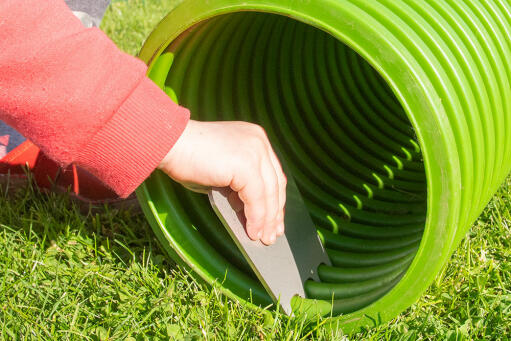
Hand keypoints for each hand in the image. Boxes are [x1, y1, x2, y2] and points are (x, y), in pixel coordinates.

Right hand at [158, 120, 286, 244]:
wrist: (170, 144)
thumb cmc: (188, 157)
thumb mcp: (221, 172)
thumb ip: (237, 186)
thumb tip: (248, 212)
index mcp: (255, 138)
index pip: (273, 174)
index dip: (275, 199)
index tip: (274, 219)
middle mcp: (259, 141)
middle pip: (275, 183)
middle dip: (274, 212)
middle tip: (272, 234)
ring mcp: (255, 151)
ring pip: (269, 193)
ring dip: (266, 220)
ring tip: (263, 238)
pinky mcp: (247, 165)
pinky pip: (257, 198)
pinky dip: (256, 218)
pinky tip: (252, 232)